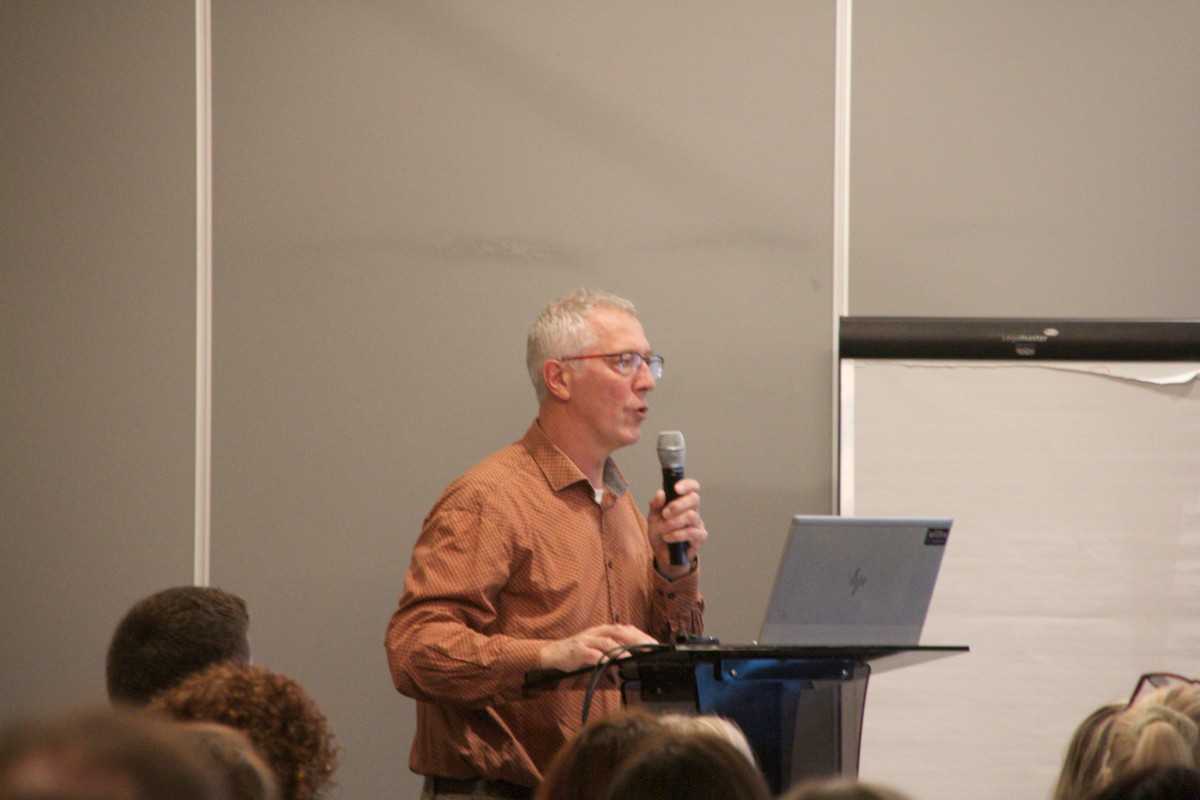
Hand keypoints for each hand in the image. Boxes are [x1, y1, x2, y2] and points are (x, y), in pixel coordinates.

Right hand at [537, 624, 657, 672]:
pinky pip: (591, 653)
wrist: (551, 655)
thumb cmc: (577, 654)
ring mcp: (586, 640)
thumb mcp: (597, 651)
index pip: (626, 630)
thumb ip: (613, 654)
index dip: (641, 635)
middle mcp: (596, 632)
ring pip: (607, 640)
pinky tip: (610, 662)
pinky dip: (602, 657)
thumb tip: (632, 661)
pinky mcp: (577, 651)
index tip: (655, 643)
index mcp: (603, 631)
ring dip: (621, 648)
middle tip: (651, 647)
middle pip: (620, 631)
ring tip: (633, 655)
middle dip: (636, 638)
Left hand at [648, 478, 706, 577]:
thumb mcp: (653, 518)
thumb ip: (655, 505)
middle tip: (665, 514)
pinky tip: (668, 538)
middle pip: (694, 499)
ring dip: (674, 523)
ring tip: (663, 529)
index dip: (687, 485)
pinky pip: (691, 532)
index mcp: (683, 503)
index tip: (676, 488)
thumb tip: (661, 493)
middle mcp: (693, 511)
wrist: (662, 555)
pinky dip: (676, 535)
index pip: (693, 488)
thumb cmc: (661, 534)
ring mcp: (698, 524)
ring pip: (692, 516)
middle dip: (677, 505)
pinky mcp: (699, 537)